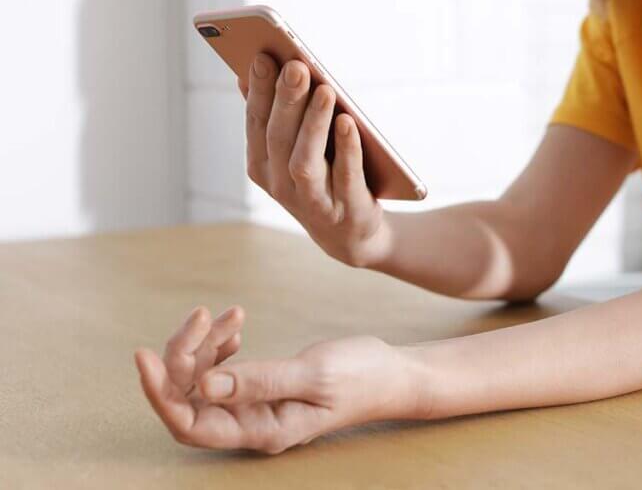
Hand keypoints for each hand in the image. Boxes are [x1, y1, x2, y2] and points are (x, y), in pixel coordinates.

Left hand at [134, 305, 419, 454]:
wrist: (393, 374)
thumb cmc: (363, 376)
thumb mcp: (314, 374)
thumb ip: (260, 381)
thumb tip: (204, 389)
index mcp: (262, 430)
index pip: (190, 424)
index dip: (160, 393)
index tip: (144, 354)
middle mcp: (252, 424)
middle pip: (190, 399)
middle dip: (184, 356)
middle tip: (201, 314)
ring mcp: (256, 408)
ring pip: (204, 382)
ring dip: (205, 346)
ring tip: (229, 314)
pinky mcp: (263, 389)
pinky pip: (224, 372)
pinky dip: (221, 346)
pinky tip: (235, 326)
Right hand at [238, 54, 388, 266]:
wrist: (351, 232)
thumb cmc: (321, 176)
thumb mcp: (292, 148)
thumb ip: (275, 114)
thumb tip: (253, 69)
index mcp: (262, 165)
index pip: (257, 123)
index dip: (259, 91)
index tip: (263, 56)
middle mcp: (280, 184)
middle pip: (279, 137)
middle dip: (286, 100)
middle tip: (296, 65)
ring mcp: (312, 200)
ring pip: (305, 159)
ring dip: (314, 122)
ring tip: (325, 88)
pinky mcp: (345, 209)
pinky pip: (345, 176)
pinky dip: (347, 149)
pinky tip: (349, 122)